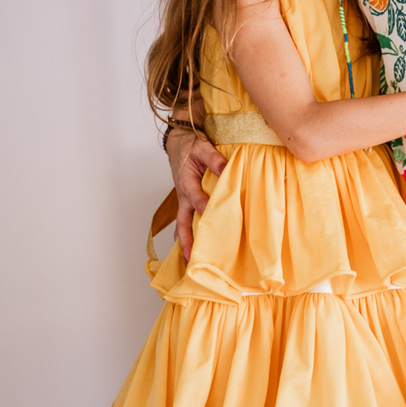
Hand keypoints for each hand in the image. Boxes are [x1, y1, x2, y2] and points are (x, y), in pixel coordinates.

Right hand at [167, 126, 224, 261]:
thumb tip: (226, 169)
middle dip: (187, 242)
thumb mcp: (202, 147)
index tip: (214, 220)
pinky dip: (185, 236)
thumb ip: (214, 158)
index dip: (205, 209)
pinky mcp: (185, 203)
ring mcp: (183, 201)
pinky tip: (191, 249)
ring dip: (185, 243)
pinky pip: (184, 222)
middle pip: (183, 223)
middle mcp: (183, 196)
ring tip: (189, 262)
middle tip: (192, 259)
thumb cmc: (190, 146)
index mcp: (187, 183)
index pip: (196, 200)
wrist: (178, 144)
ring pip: (182, 226)